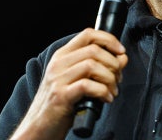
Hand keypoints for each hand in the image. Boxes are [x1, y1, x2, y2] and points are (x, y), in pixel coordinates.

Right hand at [10, 28, 127, 139]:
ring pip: (93, 65)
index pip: (88, 34)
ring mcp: (58, 79)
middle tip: (118, 78)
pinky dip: (103, 91)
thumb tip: (122, 58)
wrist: (39, 126)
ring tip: (112, 90)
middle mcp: (58, 64)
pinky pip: (88, 85)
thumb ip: (100, 67)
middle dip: (113, 64)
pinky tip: (106, 98)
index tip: (121, 52)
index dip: (109, 40)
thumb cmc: (61, 103)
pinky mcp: (61, 96)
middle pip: (94, 50)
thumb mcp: (79, 80)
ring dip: (110, 78)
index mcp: (62, 56)